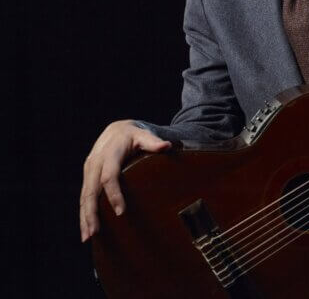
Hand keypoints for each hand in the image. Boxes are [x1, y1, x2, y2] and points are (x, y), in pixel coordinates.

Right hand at [79, 120, 170, 241]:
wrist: (116, 130)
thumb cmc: (134, 135)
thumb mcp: (143, 135)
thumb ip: (153, 142)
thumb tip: (167, 146)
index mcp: (109, 153)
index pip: (109, 176)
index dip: (114, 194)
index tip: (121, 212)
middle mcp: (95, 162)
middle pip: (91, 190)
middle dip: (92, 212)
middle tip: (96, 232)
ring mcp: (89, 170)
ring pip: (84, 196)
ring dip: (85, 217)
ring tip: (88, 237)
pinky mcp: (87, 177)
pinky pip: (84, 197)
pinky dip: (84, 213)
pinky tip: (86, 229)